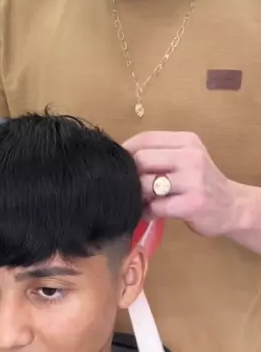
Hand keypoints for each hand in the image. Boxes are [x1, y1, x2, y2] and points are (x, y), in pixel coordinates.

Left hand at [123, 131, 237, 237]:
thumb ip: (160, 156)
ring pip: (146, 184)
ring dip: (138, 196)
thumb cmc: (202, 184)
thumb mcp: (186, 160)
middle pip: (142, 160)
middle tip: (132, 187)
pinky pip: (156, 207)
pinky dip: (148, 212)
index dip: (126, 151)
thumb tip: (121, 159)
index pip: (146, 138)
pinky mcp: (192, 204)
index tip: (117, 164)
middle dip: (131, 176)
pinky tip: (152, 213)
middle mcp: (191, 156)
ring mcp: (193, 180)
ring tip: (144, 201)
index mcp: (186, 141)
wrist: (233, 207)